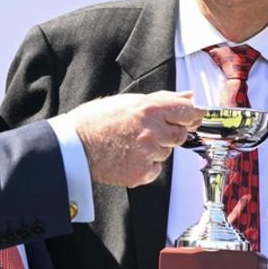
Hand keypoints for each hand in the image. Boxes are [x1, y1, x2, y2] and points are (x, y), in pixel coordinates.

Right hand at [69, 91, 203, 187]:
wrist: (74, 146)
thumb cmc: (96, 121)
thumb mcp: (129, 100)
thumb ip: (163, 99)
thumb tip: (188, 95)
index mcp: (149, 109)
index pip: (187, 110)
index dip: (192, 113)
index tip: (193, 115)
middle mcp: (152, 131)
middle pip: (181, 134)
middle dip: (172, 132)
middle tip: (154, 131)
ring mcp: (148, 153)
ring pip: (167, 152)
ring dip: (157, 148)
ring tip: (133, 143)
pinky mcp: (141, 173)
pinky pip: (156, 169)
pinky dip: (147, 165)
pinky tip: (129, 156)